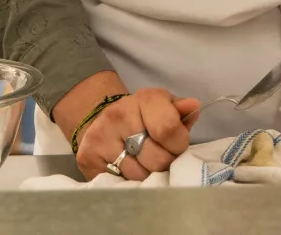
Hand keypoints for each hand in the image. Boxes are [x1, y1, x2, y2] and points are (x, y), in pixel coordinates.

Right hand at [70, 87, 201, 180]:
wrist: (102, 120)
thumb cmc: (143, 116)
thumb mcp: (165, 108)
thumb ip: (181, 112)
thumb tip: (193, 106)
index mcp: (145, 98)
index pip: (169, 130)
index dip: (179, 146)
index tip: (177, 147)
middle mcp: (119, 114)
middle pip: (156, 158)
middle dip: (165, 163)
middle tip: (162, 158)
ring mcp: (101, 136)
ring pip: (139, 174)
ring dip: (148, 175)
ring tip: (146, 164)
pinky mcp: (87, 157)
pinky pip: (119, 182)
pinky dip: (129, 181)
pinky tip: (129, 170)